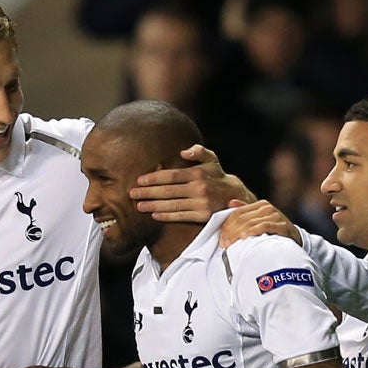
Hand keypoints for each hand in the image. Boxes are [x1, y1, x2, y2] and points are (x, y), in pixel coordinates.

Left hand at [130, 144, 251, 221]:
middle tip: (132, 194)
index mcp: (198, 173)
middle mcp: (199, 188)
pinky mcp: (202, 216)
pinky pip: (180, 216)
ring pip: (172, 204)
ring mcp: (200, 203)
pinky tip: (154, 214)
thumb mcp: (212, 160)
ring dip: (153, 205)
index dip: (154, 178)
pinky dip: (166, 216)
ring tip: (139, 206)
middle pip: (168, 191)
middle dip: (148, 192)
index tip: (139, 180)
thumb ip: (199, 151)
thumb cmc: (217, 176)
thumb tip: (183, 151)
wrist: (235, 195)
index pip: (171, 175)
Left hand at [219, 199, 300, 247]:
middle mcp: (267, 208)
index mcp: (259, 205)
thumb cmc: (272, 232)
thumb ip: (245, 212)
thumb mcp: (258, 221)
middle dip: (230, 232)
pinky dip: (252, 232)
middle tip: (224, 244)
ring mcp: (275, 215)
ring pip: (250, 223)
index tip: (221, 238)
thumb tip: (230, 203)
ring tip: (230, 244)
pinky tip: (244, 237)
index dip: (227, 225)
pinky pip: (264, 226)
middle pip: (242, 219)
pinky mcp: (282, 225)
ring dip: (237, 234)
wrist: (295, 240)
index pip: (237, 213)